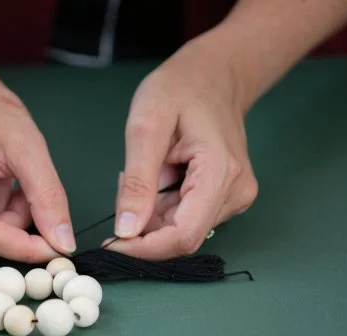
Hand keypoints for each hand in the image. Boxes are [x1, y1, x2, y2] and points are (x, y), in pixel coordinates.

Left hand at [107, 35, 258, 259]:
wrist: (214, 75)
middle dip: (144, 227)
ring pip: (182, 229)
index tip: (110, 243)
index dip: (144, 249)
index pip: (183, 235)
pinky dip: (162, 207)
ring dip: (152, 214)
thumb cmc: (180, 89)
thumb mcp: (146, 126)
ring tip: (143, 172)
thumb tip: (126, 230)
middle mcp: (236, 192)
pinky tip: (157, 175)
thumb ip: (137, 181)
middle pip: (182, 236)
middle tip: (124, 188)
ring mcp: (235, 196)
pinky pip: (187, 217)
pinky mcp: (227, 196)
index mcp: (220, 173)